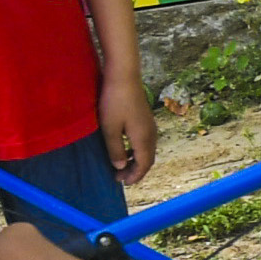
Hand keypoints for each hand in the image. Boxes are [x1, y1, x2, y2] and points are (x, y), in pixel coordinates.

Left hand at [100, 71, 156, 185]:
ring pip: (147, 150)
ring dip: (136, 161)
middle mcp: (151, 133)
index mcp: (143, 139)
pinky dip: (137, 150)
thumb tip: (121, 166)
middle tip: (120, 178)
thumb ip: (115, 150)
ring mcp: (150, 125)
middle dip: (136, 171)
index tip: (122, 183)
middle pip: (148, 159)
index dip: (134, 176)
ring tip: (121, 165)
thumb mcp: (110, 128)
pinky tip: (125, 148)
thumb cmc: (114, 102)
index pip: (143, 164)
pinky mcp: (146, 118)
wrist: (124, 76)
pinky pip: (145, 141)